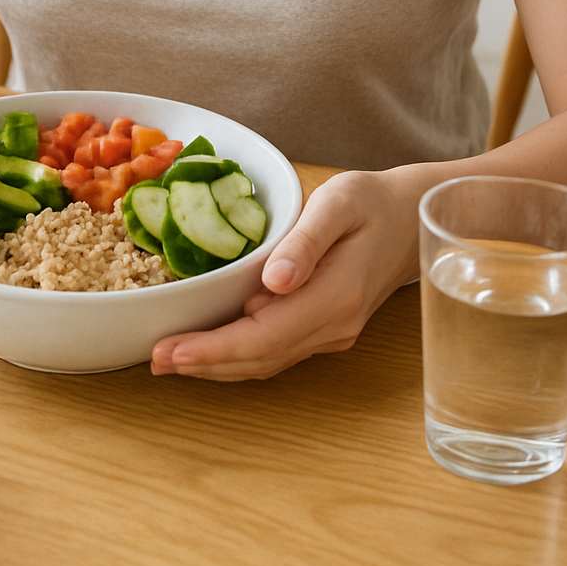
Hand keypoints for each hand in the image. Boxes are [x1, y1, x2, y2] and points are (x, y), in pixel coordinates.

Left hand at [149, 169, 421, 381]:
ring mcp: (332, 332)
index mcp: (335, 296)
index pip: (264, 337)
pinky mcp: (326, 327)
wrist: (413, 217)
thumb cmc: (372, 200)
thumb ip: (307, 241)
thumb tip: (273, 282)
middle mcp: (333, 325)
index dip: (214, 349)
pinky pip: (277, 349)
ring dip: (218, 364)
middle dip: (204, 364)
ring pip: (267, 360)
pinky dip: (239, 353)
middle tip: (153, 360)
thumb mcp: (340, 202)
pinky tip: (211, 346)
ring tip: (170, 359)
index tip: (171, 351)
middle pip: (260, 358)